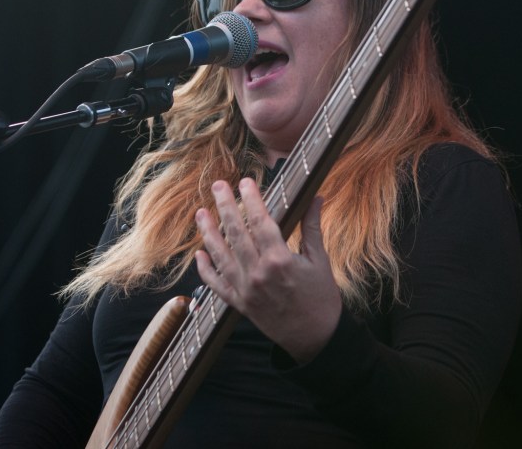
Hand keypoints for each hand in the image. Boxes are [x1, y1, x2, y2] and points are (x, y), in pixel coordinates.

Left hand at [194, 178, 341, 363]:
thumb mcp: (321, 260)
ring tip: (200, 213)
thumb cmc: (322, 298)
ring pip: (221, 256)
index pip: (261, 222)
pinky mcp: (240, 304)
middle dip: (225, 206)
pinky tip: (199, 254)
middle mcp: (258, 274)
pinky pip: (217, 285)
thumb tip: (317, 197)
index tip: (246, 182)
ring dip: (208, 233)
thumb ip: (312, 227)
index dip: (252, 200)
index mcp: (280, 260)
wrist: (315, 338)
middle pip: (236, 233)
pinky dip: (206, 270)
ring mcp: (245, 290)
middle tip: (218, 185)